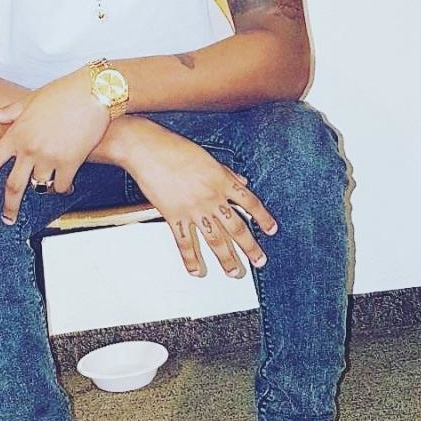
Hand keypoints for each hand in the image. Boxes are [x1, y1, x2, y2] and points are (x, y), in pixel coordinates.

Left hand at [0, 68, 108, 223]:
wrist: (95, 92)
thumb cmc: (64, 92)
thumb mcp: (31, 99)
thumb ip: (9, 111)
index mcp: (17, 133)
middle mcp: (30, 149)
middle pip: (13, 186)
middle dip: (9, 207)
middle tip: (7, 219)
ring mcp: (50, 157)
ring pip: (40, 186)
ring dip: (42, 188)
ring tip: (47, 187)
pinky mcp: (71, 162)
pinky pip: (62, 186)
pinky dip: (62, 188)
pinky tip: (66, 186)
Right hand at [120, 120, 277, 278]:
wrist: (149, 150)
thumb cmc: (176, 148)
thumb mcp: (209, 157)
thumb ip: (227, 172)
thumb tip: (242, 181)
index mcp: (222, 180)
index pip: (250, 202)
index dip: (263, 218)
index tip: (271, 230)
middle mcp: (211, 197)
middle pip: (236, 227)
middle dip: (250, 247)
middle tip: (259, 261)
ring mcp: (193, 209)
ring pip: (215, 239)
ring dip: (226, 258)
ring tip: (234, 272)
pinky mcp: (174, 216)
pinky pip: (184, 242)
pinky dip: (190, 259)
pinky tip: (196, 269)